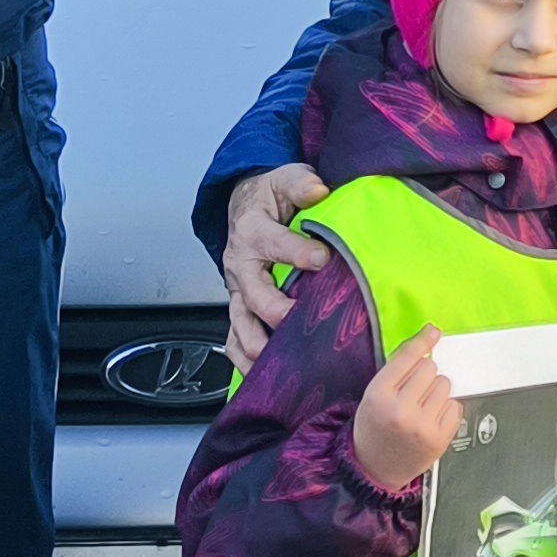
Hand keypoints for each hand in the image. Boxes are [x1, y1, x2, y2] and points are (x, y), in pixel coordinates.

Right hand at [220, 163, 332, 362]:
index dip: (297, 251)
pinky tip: (262, 377)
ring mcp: (239, 291)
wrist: (246, 208)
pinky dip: (244, 360)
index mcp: (253, 231)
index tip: (321, 258)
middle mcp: (242, 265)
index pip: (274, 243)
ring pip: (240, 324)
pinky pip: (235, 339)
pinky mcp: (241, 308)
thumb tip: (318, 190)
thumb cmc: (270, 198)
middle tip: (301, 322)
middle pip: (254, 295)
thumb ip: (301, 183)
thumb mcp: (285, 179)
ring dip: (258, 345)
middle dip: (276, 311)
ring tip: (280, 363)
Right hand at [349, 324, 458, 492]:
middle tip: (412, 392)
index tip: (434, 332)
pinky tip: (429, 420)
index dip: (422, 342)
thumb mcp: (372, 395)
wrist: (374, 470)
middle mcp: (401, 410)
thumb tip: (428, 338)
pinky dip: (445, 409)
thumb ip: (396, 370)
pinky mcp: (440, 438)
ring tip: (419, 408)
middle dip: (424, 375)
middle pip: (429, 368)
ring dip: (435, 391)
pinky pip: (455, 405)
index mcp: (378, 395)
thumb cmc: (374, 427)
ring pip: (445, 384)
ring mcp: (422, 426)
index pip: (407, 358)